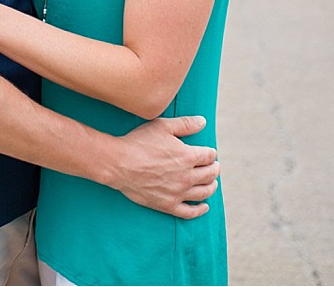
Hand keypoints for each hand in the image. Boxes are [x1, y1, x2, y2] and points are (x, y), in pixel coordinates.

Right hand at [102, 115, 221, 218]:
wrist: (118, 164)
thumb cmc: (139, 143)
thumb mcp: (163, 126)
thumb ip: (185, 124)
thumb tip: (203, 122)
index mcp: (188, 156)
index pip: (210, 156)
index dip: (211, 153)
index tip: (208, 153)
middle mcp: (187, 176)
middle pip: (210, 174)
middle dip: (214, 169)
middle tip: (214, 167)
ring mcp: (178, 192)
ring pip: (204, 193)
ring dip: (211, 187)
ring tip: (212, 183)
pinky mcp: (167, 205)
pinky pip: (189, 212)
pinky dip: (199, 210)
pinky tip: (204, 207)